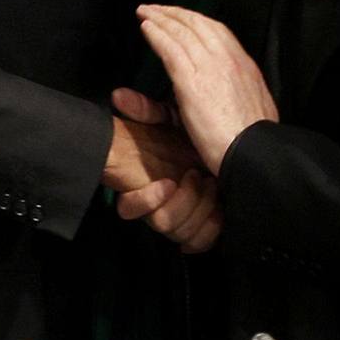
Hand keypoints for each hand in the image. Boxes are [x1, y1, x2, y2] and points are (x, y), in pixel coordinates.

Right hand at [107, 89, 222, 252]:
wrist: (220, 143)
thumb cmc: (192, 132)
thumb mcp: (170, 116)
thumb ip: (145, 107)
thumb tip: (119, 96)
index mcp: (151, 181)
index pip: (130, 208)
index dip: (144, 202)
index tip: (165, 183)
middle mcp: (163, 202)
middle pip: (162, 225)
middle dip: (183, 203)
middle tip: (197, 176)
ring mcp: (182, 216)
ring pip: (180, 234)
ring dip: (198, 209)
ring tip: (211, 183)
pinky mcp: (203, 225)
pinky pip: (199, 243)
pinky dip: (208, 229)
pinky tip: (219, 208)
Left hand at [136, 4, 276, 175]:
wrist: (253, 153)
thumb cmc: (252, 142)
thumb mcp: (251, 108)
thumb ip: (236, 95)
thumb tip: (230, 94)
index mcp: (244, 66)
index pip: (218, 31)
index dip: (197, 21)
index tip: (184, 18)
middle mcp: (229, 60)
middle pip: (199, 24)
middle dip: (176, 13)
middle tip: (158, 8)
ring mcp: (211, 68)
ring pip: (182, 32)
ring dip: (162, 18)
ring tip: (146, 12)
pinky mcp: (192, 81)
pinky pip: (171, 49)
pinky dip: (157, 35)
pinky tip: (147, 28)